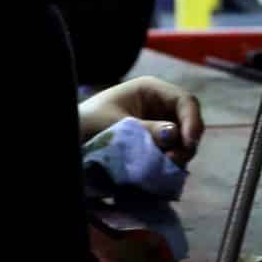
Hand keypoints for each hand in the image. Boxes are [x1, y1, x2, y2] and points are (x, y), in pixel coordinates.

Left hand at [78, 76, 204, 163]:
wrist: (68, 139)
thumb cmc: (87, 124)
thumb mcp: (116, 126)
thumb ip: (145, 130)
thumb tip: (173, 134)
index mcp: (151, 90)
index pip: (185, 101)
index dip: (192, 121)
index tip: (189, 144)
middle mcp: (159, 105)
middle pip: (188, 122)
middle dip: (186, 143)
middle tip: (173, 162)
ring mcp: (158, 125)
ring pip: (182, 141)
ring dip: (178, 155)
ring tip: (164, 169)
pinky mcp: (153, 144)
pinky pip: (171, 153)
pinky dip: (170, 163)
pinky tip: (161, 171)